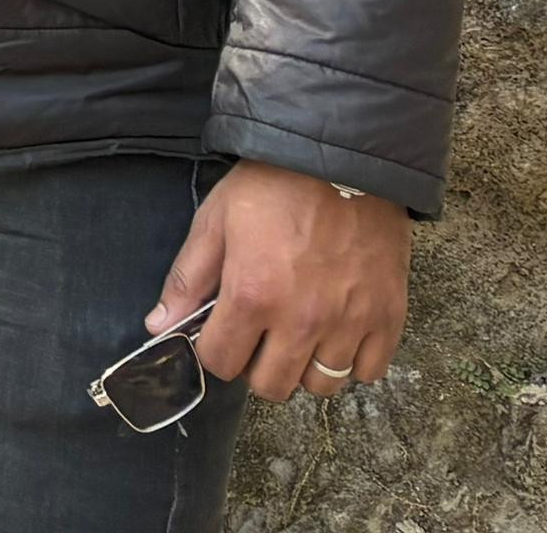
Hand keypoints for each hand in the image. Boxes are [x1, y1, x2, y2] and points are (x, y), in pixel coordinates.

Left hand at [155, 163, 412, 405]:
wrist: (342, 159)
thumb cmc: (272, 186)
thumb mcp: (215, 221)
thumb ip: (187, 279)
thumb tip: (159, 327)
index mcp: (252, 295)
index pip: (221, 363)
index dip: (214, 351)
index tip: (221, 335)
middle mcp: (302, 320)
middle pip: (271, 386)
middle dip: (257, 367)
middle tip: (261, 337)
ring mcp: (349, 322)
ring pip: (322, 386)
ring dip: (305, 367)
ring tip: (300, 334)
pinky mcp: (388, 317)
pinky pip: (369, 371)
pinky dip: (353, 361)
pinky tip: (339, 332)